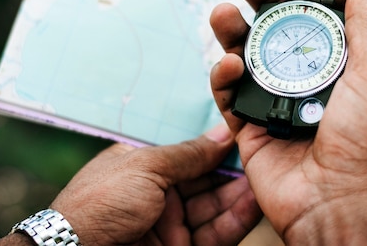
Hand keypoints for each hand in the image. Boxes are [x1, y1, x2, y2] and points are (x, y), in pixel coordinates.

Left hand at [0, 124, 261, 245]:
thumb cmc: (98, 204)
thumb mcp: (145, 167)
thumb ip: (188, 154)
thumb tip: (221, 133)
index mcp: (144, 167)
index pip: (190, 154)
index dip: (217, 147)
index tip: (245, 137)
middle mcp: (159, 195)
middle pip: (206, 181)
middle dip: (234, 171)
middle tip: (265, 156)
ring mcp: (171, 225)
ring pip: (215, 207)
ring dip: (240, 195)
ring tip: (268, 178)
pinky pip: (215, 233)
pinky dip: (236, 220)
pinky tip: (255, 203)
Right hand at [210, 0, 366, 244]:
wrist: (339, 205)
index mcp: (340, 61)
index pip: (317, 10)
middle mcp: (305, 75)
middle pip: (274, 25)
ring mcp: (276, 98)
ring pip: (245, 52)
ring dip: (232, 29)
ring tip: (223, 11)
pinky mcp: (250, 122)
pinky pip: (228, 91)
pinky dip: (223, 75)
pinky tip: (229, 65)